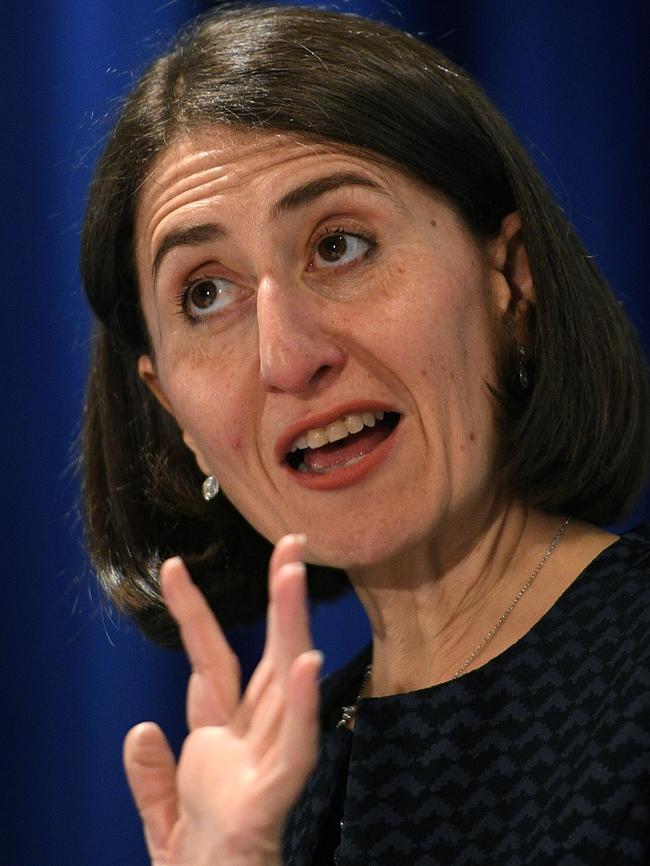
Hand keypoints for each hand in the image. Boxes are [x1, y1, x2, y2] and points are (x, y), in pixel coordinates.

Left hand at [123, 534, 321, 865]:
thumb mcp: (164, 821)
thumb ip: (151, 778)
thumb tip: (139, 730)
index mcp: (221, 743)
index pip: (211, 664)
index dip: (194, 615)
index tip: (174, 569)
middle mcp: (251, 742)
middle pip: (267, 657)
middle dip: (278, 599)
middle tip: (289, 544)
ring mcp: (266, 764)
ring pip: (284, 684)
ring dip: (290, 627)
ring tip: (291, 573)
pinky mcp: (274, 797)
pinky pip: (293, 744)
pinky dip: (300, 704)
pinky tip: (304, 661)